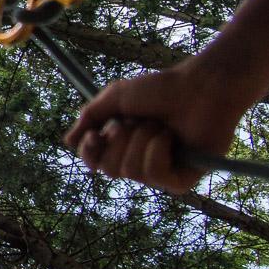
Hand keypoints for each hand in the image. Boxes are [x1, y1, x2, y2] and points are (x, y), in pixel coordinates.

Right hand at [62, 59, 247, 193]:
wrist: (200, 87)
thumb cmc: (161, 89)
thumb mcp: (116, 97)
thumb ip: (90, 116)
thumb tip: (68, 140)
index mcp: (122, 144)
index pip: (94, 162)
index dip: (90, 151)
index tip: (98, 133)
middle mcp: (138, 161)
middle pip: (109, 169)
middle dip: (121, 139)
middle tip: (138, 120)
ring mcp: (160, 173)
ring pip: (131, 170)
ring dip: (142, 139)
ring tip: (160, 125)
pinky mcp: (180, 181)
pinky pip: (154, 173)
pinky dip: (159, 148)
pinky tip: (172, 138)